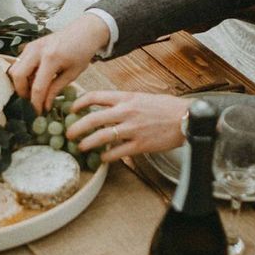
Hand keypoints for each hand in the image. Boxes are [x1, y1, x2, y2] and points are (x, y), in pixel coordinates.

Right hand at [8, 13, 109, 112]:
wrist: (84, 31)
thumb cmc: (82, 52)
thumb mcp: (73, 73)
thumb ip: (56, 89)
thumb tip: (45, 105)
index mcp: (51, 58)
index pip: (38, 86)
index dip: (36, 103)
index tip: (39, 112)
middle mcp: (37, 50)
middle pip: (18, 76)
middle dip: (22, 92)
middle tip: (33, 100)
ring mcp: (31, 46)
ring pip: (15, 68)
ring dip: (22, 82)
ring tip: (36, 89)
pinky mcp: (30, 45)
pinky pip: (19, 62)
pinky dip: (24, 73)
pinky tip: (36, 78)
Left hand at [66, 91, 189, 161]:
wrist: (186, 118)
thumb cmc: (164, 107)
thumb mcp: (141, 97)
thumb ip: (123, 101)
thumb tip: (104, 106)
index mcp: (126, 97)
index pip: (95, 96)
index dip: (79, 103)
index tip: (71, 109)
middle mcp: (126, 112)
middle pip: (93, 118)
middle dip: (76, 127)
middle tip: (68, 133)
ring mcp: (132, 129)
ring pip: (101, 137)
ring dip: (87, 143)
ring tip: (80, 147)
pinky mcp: (140, 145)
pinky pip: (117, 152)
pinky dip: (106, 156)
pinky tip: (102, 158)